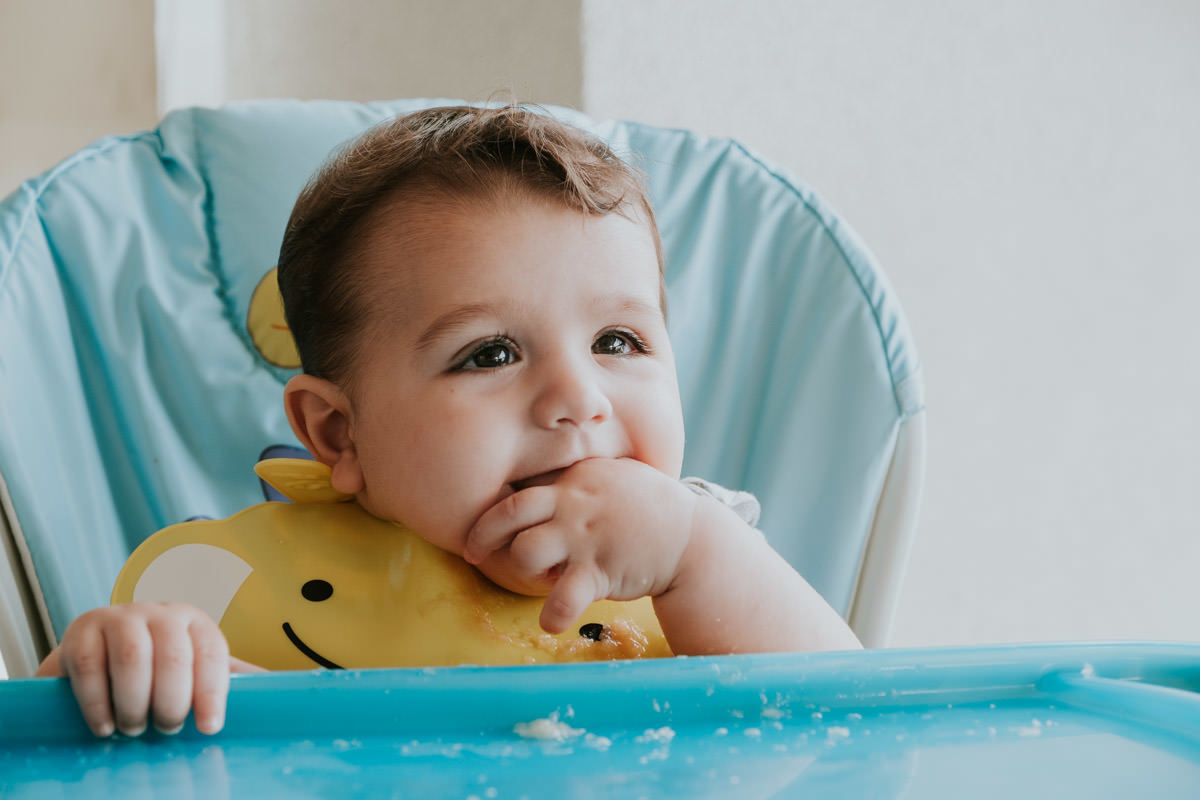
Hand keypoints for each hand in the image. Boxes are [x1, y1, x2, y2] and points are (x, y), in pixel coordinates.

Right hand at [35, 602, 262, 736]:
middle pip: (173, 657)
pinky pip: (89, 665)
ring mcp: (120, 616)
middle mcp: (161, 613)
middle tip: (167, 729)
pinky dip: (97, 702)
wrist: (97, 649)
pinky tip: (105, 725)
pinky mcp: (83, 628)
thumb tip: (282, 687)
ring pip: (132, 659)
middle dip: (171, 702)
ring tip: (135, 729)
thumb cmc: (157, 664)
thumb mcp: (195, 665)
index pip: (212, 654)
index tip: (209, 728)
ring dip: (135, 703)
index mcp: (196, 622)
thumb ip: (229, 676)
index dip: (213, 693)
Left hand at [463, 457, 698, 633]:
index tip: (488, 525)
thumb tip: (540, 484)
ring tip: (538, 578)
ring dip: (521, 570)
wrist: (691, 536)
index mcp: (576, 479)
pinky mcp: (599, 570)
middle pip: (510, 512)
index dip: (500, 508)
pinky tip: (551, 622)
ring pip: (526, 552)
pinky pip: (563, 597)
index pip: (524, 487)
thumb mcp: (613, 478)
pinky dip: (551, 614)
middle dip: (483, 533)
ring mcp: (585, 537)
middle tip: (473, 552)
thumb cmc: (649, 508)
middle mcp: (575, 503)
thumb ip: (578, 480)